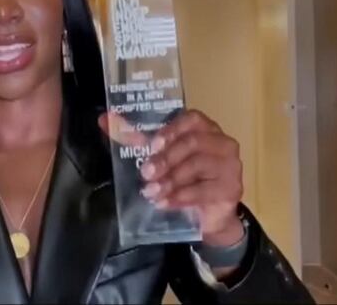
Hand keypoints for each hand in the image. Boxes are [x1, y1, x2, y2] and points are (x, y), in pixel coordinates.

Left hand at [98, 109, 243, 246]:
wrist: (206, 216)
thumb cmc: (183, 180)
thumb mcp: (159, 158)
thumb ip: (135, 139)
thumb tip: (104, 119)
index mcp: (205, 129)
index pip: (191, 119)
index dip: (171, 130)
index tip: (152, 145)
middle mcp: (222, 143)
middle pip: (193, 142)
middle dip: (166, 158)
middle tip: (146, 173)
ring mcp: (230, 166)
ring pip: (199, 165)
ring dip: (171, 179)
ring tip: (152, 191)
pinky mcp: (232, 189)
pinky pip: (205, 190)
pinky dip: (181, 196)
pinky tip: (165, 203)